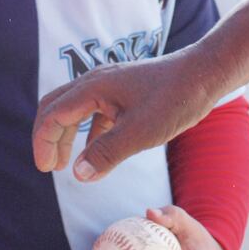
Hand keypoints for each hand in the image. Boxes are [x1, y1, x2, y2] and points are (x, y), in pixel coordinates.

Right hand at [33, 51, 213, 181]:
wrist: (205, 75)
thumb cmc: (175, 99)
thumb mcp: (140, 132)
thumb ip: (107, 153)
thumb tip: (77, 174)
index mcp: (93, 87)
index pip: (53, 114)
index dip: (44, 142)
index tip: (45, 169)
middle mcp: (96, 81)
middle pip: (56, 107)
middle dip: (48, 137)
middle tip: (48, 166)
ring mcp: (110, 85)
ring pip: (75, 109)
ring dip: (66, 135)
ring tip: (65, 164)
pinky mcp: (123, 91)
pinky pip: (95, 112)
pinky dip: (88, 133)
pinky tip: (94, 153)